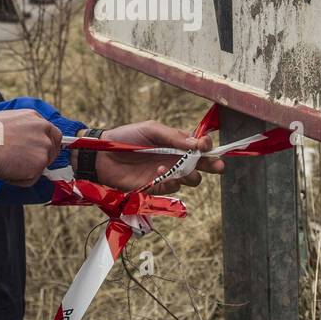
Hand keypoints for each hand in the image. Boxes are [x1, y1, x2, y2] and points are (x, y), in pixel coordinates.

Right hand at [0, 110, 60, 186]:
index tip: (35, 152)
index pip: (51, 132)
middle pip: (53, 148)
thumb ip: (21, 130)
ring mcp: (44, 146)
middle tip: (22, 163)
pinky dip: (21, 179)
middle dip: (42, 157)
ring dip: (28, 169)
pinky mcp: (40, 163)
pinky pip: (32, 178)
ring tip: (7, 164)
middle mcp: (43, 129)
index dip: (44, 144)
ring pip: (42, 164)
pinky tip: (6, 170)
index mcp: (34, 117)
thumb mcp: (5, 121)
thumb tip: (21, 143)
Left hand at [93, 122, 224, 194]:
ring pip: (190, 180)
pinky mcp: (156, 188)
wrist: (103, 155)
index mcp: (176, 143)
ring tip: (174, 168)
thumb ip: (174, 137)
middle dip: (212, 166)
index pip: (199, 146)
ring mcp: (167, 174)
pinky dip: (169, 183)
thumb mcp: (151, 129)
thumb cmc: (127, 137)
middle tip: (217, 167)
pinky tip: (158, 174)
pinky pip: (172, 189)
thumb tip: (197, 144)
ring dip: (188, 175)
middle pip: (202, 165)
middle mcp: (175, 159)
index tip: (206, 146)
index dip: (207, 147)